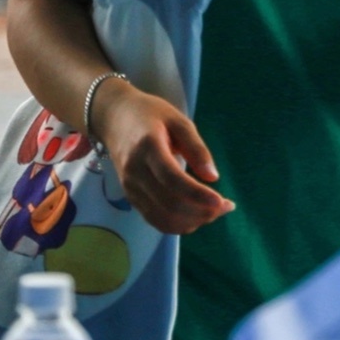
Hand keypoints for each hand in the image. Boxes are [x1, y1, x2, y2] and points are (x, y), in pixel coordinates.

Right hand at [95, 80, 233, 234]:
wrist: (114, 118)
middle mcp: (135, 172)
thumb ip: (196, 147)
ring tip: (214, 212)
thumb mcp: (177, 120)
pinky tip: (196, 215)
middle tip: (225, 206)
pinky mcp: (131, 197)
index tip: (222, 201)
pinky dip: (178, 224)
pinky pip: (155, 220)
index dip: (198, 195)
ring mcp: (130, 188)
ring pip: (162, 218)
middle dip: (201, 212)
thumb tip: (213, 177)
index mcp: (148, 147)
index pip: (172, 179)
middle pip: (169, 204)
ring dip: (192, 222)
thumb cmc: (150, 115)